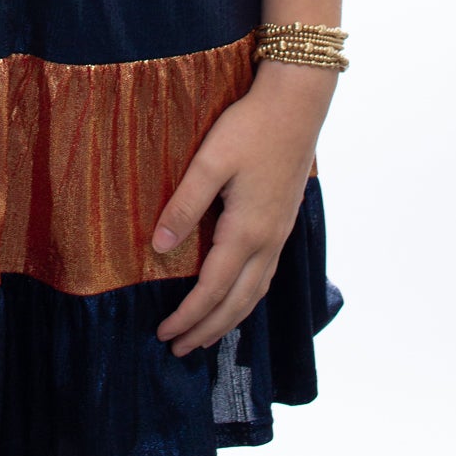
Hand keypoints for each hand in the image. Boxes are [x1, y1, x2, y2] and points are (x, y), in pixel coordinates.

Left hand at [152, 61, 337, 355]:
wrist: (296, 106)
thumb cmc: (249, 128)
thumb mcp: (210, 162)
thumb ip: (184, 205)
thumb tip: (159, 248)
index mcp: (246, 232)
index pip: (212, 289)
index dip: (188, 316)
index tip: (164, 334)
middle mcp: (267, 243)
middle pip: (236, 303)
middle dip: (207, 330)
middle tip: (179, 350)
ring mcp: (280, 235)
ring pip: (255, 294)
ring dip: (229, 320)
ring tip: (206, 336)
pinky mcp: (283, 224)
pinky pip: (265, 277)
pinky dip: (247, 299)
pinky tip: (238, 297)